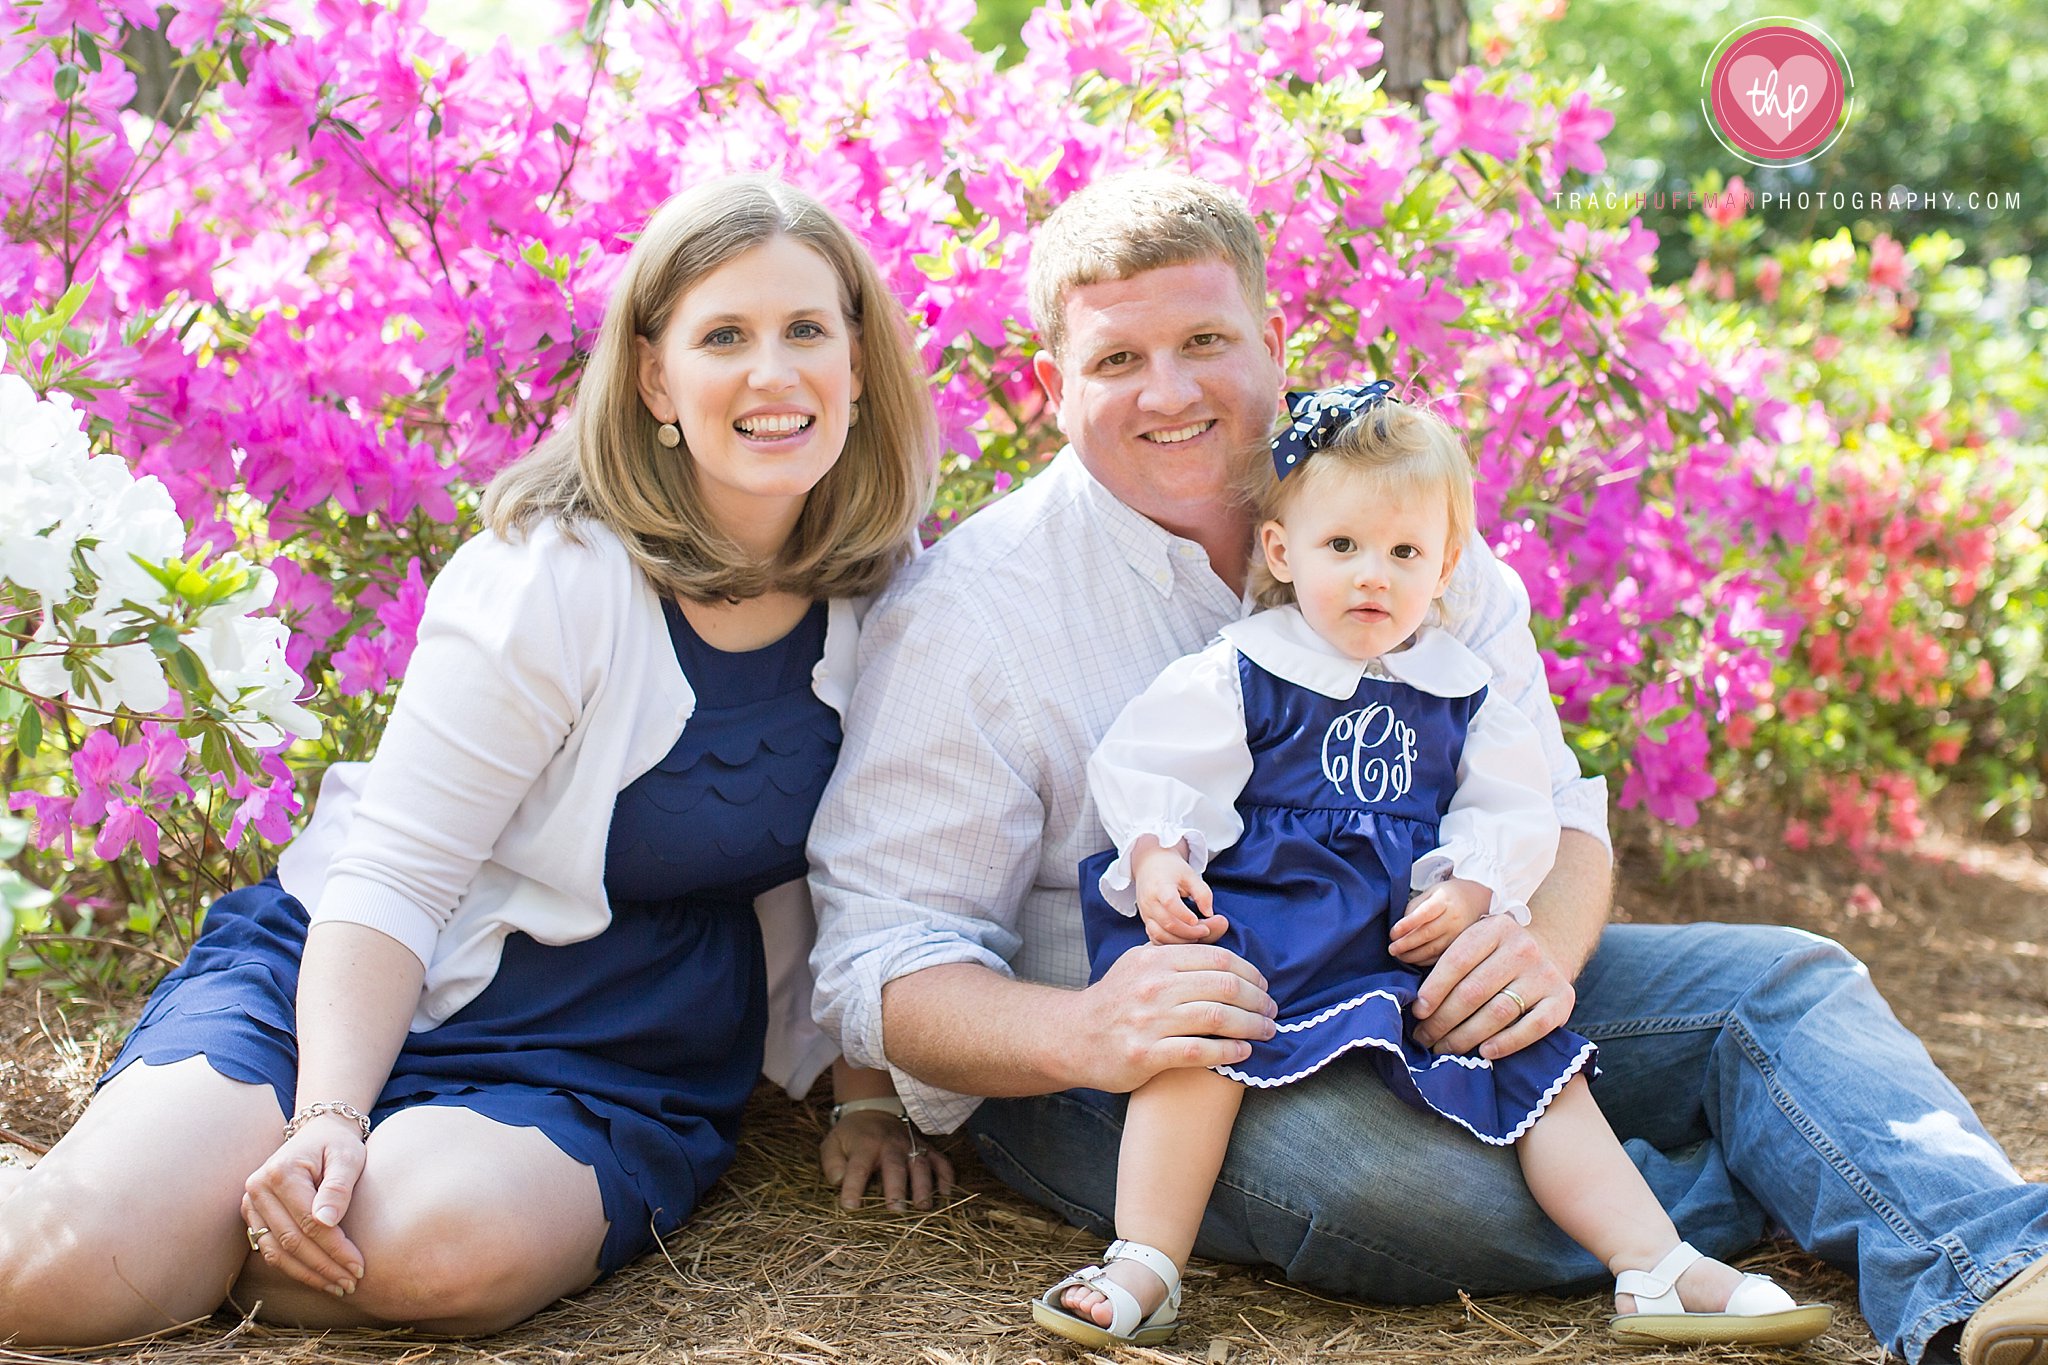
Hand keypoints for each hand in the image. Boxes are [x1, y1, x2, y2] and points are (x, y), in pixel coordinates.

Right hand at [241, 1113, 367, 1296]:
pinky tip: (317, 1278)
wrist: (316, 1134)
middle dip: (324, 1266)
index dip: (335, 1248)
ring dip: (307, 1274)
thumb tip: (327, 1222)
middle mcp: (257, 1189)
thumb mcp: (347, 1156)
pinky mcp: (252, 1216)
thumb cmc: (336, 1145)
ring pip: (276, 1252)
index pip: (309, 1222)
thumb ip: (338, 1186)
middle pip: (292, 1241)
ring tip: (338, 1287)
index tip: (359, 1266)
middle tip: (352, 1283)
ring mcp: (250, 1204)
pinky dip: (293, 1268)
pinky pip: (269, 1250)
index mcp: (280, 1173)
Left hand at [819, 1109, 953, 1211]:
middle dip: (896, 1188)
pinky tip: (947, 1193)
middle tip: (897, 1211)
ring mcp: (911, 1145)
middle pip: (895, 1167)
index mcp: (865, 1145)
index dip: (853, 1187)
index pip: (858, 1167)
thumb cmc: (852, 1134)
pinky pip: (940, 1160)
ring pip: (920, 1164)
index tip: (850, 1207)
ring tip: (923, 1206)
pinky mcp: (926, 1148)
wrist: (875, 1109)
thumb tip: (838, 1182)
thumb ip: (832, 1163)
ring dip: (923, 1186)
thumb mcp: (833, 1143)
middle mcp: (890, 1145)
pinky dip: (946, 1176)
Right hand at [1074, 940, 1276, 1092]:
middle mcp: (1153, 987)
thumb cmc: (1116, 998)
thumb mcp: (1140, 961)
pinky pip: (1199, 1051)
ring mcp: (1149, 1021)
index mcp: (1156, 960)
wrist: (1074, 1036)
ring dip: (1251, 1026)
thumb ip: (1178, 949)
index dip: (1250, 973)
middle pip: (1223, 986)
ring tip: (1267, 1031)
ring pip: (1217, 1018)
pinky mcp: (1146, 1054)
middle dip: (1257, 1000)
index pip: (1218, 959)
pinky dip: (1229, 1052)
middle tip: (1272, 1012)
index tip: (1264, 987)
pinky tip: (1244, 1052)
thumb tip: (1221, 927)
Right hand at [1132, 839, 1221, 944]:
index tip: (1198, 920)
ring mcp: (1146, 914)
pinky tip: (1184, 940)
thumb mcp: (1190, 875)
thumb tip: (1210, 914)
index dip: (1184, 914)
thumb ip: (1202, 893)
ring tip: (1197, 936)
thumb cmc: (1172, 870)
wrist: (1148, 866)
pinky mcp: (1146, 922)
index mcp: (1160, 886)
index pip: (1170, 903)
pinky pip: (1156, 939)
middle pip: (1167, 923)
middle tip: (1206, 930)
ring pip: (1160, 935)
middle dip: (1189, 932)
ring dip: (1180, 941)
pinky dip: (1170, 944)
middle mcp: (1149, 902)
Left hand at [1389, 877, 1492, 966]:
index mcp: (1444, 900)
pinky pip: (1441, 957)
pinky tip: (1413, 959)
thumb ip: (1415, 906)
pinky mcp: (1461, 945)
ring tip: (1398, 955)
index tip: (1392, 933)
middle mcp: (1453, 917)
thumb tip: (1400, 928)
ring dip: (1413, 955)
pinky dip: (1425, 960)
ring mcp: (1459, 933)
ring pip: (1433, 948)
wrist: (1478, 899)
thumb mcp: (1431, 892)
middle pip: (1427, 934)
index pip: (1424, 913)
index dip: (1407, 924)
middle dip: (1406, 944)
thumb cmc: (1449, 895)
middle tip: (1391, 948)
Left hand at [1408, 913, 1573, 1059]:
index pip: (1457, 960)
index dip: (1434, 989)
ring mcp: (1544, 974)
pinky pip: (1532, 1027)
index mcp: (1494, 929)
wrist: (1550, 953)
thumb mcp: (1477, 945)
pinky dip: (1507, 1043)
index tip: (1418, 1011)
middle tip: (1425, 1038)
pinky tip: (1484, 1052)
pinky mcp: (1562, 999)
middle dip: (1443, 1019)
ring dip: (1466, 1036)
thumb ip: (1450, 964)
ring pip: (1498, 1012)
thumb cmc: (1497, 957)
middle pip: (1474, 990)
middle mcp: (1522, 948)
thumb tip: (1418, 1004)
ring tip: (1445, 1049)